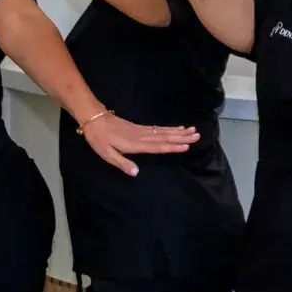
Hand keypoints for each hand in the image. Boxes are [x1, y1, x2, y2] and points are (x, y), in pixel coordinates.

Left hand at [81, 114, 199, 176]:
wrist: (94, 119)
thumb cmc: (99, 139)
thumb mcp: (106, 154)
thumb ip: (122, 163)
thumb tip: (136, 173)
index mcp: (135, 144)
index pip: (157, 146)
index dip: (172, 146)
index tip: (186, 145)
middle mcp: (141, 137)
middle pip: (164, 137)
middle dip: (181, 137)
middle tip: (197, 135)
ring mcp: (141, 131)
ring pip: (163, 132)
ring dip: (178, 132)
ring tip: (192, 130)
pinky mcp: (139, 127)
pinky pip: (158, 129)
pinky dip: (169, 128)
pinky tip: (177, 128)